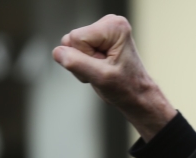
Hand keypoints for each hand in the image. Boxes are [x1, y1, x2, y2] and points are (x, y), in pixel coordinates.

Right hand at [52, 15, 176, 140]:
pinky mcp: (97, 39)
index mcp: (114, 27)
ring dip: (83, 63)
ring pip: (71, 46)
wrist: (137, 96)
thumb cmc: (127, 88)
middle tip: (103, 70)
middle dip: (83, 60)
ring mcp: (102, 31)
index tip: (104, 67)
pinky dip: (84, 63)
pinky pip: (74, 49)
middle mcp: (109, 23)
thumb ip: (77, 63)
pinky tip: (100, 68)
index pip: (76, 38)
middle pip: (72, 40)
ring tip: (102, 70)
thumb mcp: (101, 78)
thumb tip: (58, 52)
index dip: (85, 57)